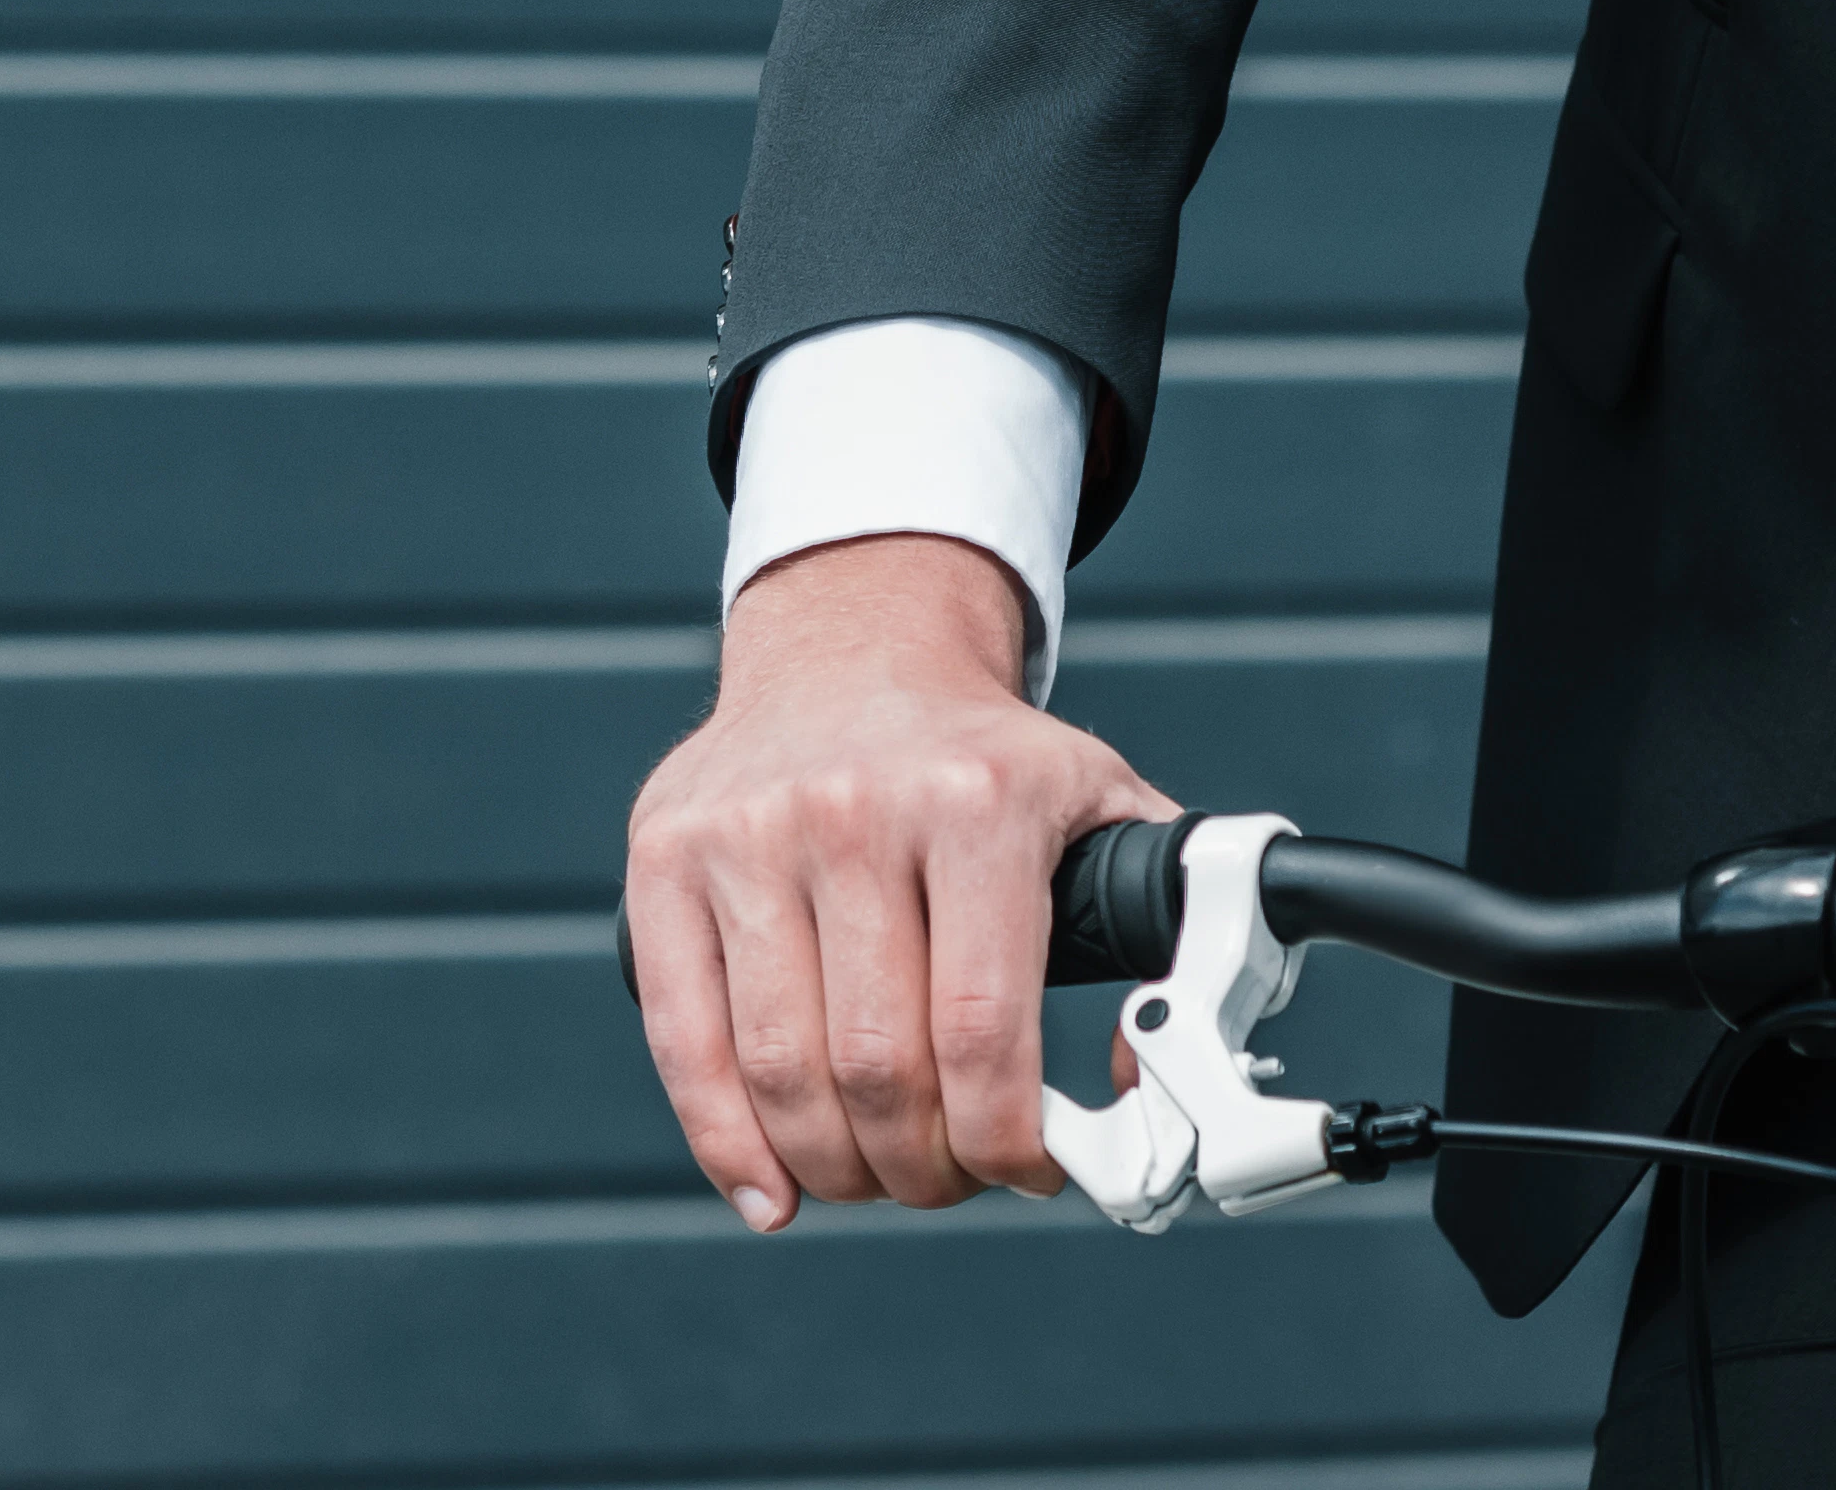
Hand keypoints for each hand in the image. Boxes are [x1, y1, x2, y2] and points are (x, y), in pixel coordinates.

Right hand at [621, 532, 1170, 1227]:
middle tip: (949, 1178)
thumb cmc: (982, 754)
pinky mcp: (666, 856)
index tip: (1031, 1172)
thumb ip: (1169, 920)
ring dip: (837, 1167)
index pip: (982, 1030)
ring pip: (782, 1069)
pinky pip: (684, 1037)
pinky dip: (727, 1144)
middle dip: (924, 1167)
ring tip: (876, 1173)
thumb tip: (1162, 1068)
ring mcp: (747, 832)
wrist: (854, 644)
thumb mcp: (1097, 797)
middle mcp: (853, 810)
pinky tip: (772, 1191)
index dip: (1007, 1141)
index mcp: (975, 801)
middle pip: (878, 1067)